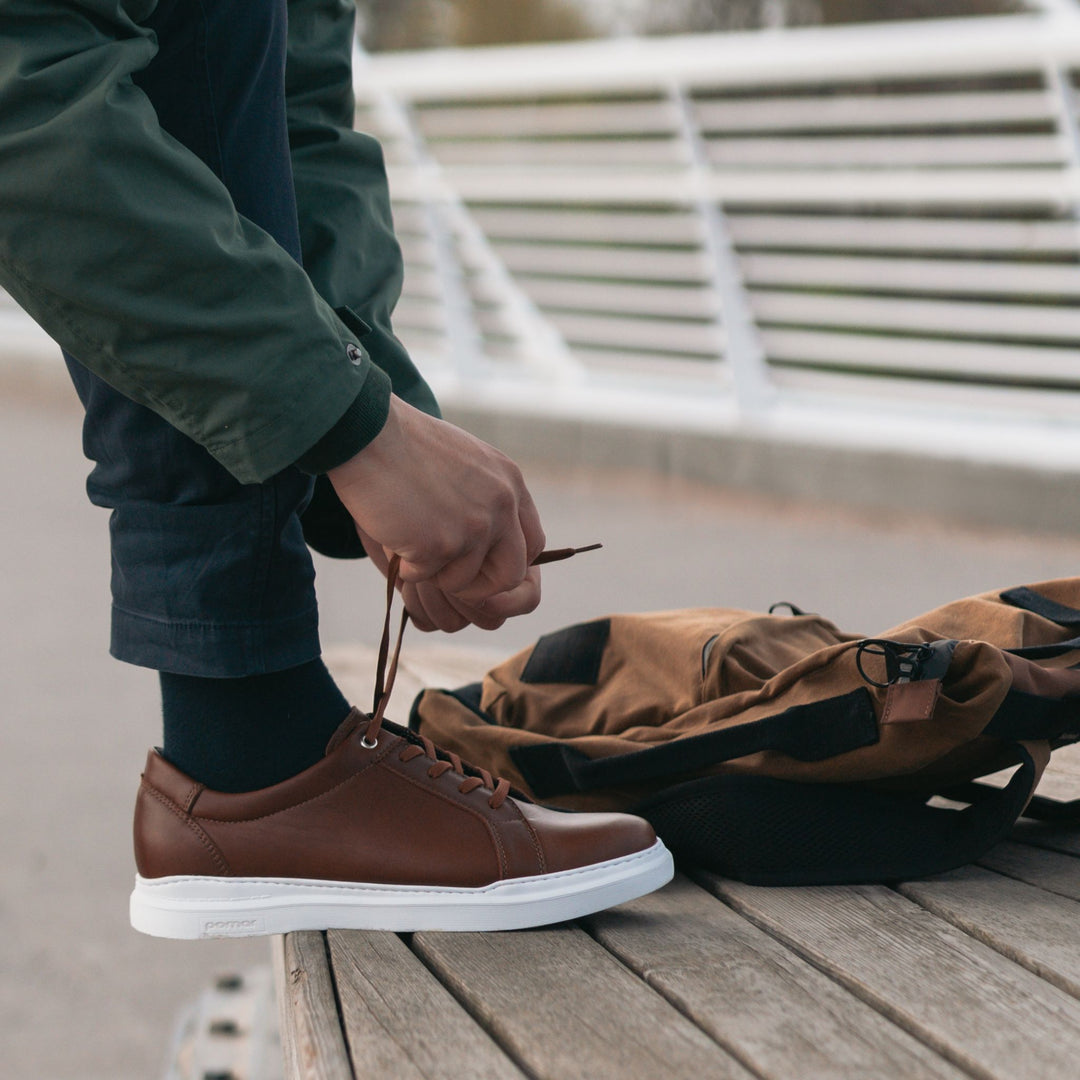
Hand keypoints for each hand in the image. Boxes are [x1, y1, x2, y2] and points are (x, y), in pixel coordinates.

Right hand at [328, 396, 544, 628]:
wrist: (368, 433)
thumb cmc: (405, 445)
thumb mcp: (467, 462)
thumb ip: (486, 497)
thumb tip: (487, 542)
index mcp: (511, 483)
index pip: (532, 545)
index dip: (506, 564)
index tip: (479, 566)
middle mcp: (501, 506)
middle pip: (510, 575)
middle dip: (479, 586)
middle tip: (447, 577)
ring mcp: (473, 527)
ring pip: (462, 582)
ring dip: (433, 572)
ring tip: (409, 540)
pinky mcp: (439, 544)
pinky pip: (423, 578)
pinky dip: (405, 566)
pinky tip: (393, 534)